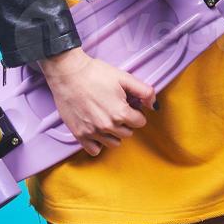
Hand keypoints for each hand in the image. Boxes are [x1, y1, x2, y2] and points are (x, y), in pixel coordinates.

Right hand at [37, 48, 155, 156]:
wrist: (68, 73)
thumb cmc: (95, 73)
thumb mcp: (124, 77)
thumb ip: (144, 91)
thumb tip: (154, 106)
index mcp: (121, 113)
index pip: (140, 122)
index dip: (135, 111)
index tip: (127, 103)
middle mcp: (108, 126)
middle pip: (128, 133)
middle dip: (125, 122)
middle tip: (115, 107)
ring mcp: (93, 132)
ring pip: (114, 143)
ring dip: (113, 133)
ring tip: (105, 117)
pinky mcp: (79, 134)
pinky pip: (95, 150)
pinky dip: (98, 143)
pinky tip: (96, 129)